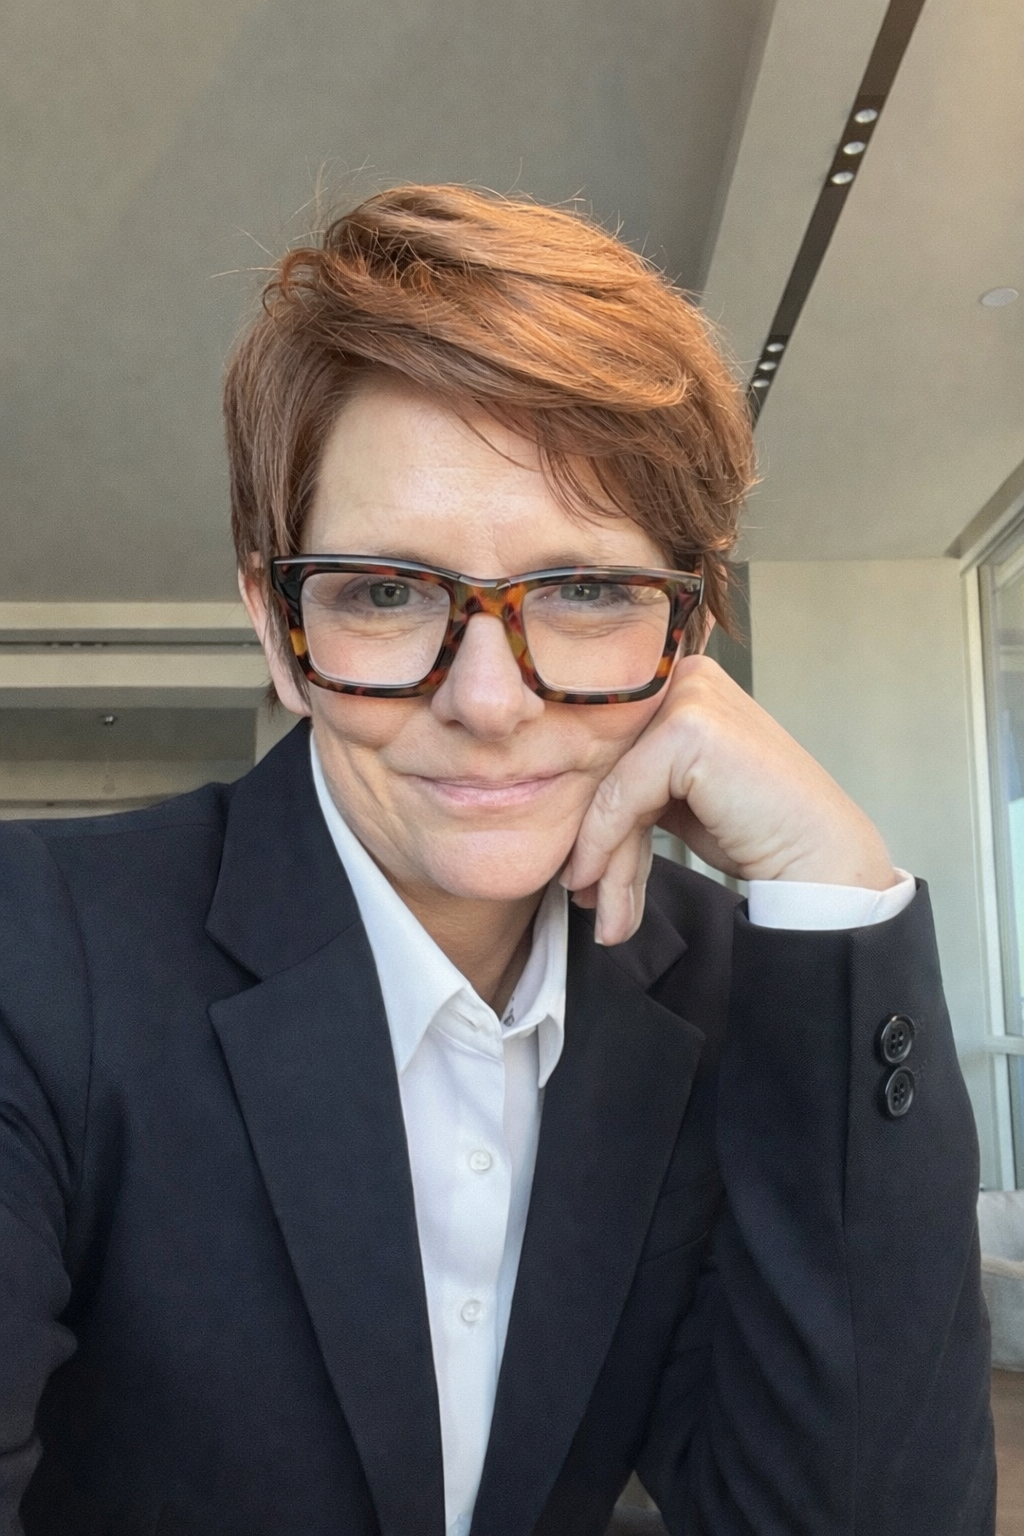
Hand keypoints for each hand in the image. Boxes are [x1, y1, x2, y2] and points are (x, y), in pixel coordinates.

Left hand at [560, 655, 895, 945]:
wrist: (816, 860)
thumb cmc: (753, 828)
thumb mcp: (674, 795)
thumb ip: (628, 781)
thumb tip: (560, 805)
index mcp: (678, 681)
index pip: (608, 746)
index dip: (588, 811)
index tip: (576, 868)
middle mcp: (683, 676)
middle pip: (607, 765)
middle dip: (592, 839)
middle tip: (581, 894)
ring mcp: (688, 697)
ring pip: (609, 784)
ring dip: (600, 855)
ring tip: (599, 909)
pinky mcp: (688, 728)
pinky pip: (621, 795)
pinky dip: (605, 845)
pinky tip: (599, 885)